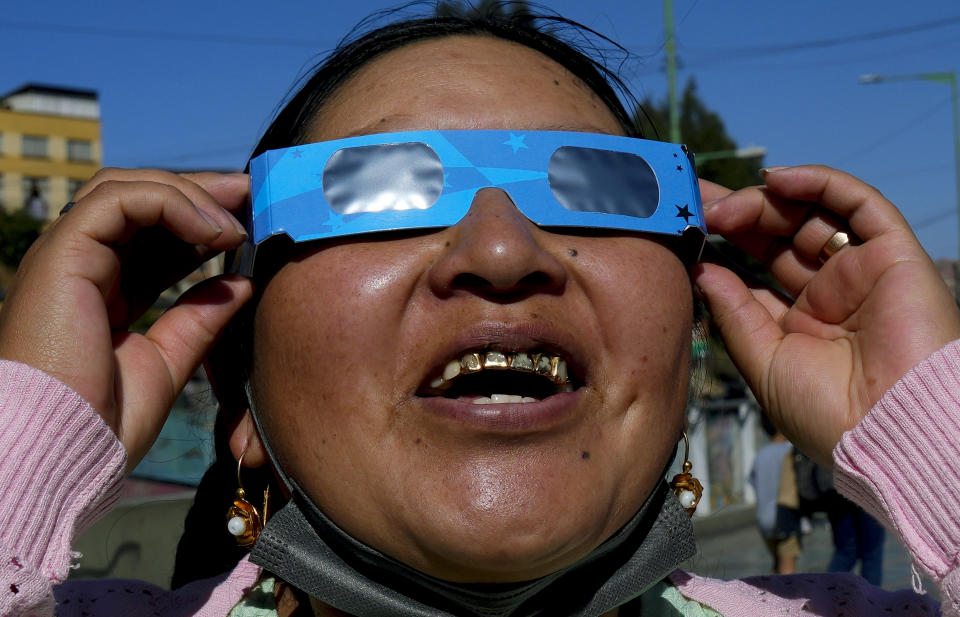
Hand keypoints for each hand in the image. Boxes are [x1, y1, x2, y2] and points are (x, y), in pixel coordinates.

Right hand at [0, 169, 253, 469]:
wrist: (62, 452)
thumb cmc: (104, 423)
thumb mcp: (169, 361)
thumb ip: (200, 318)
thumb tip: (241, 281)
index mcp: (103, 290)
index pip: (152, 234)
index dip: (200, 220)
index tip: (249, 221)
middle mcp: (81, 266)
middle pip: (140, 201)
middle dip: (199, 193)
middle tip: (251, 195)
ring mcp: (67, 257)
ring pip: (128, 190)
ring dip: (190, 196)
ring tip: (236, 223)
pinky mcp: (62, 254)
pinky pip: (118, 201)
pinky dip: (170, 203)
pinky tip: (211, 231)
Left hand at [693, 166, 959, 466]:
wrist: (891, 432)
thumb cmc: (826, 413)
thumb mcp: (762, 362)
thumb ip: (733, 313)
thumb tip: (700, 270)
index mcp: (800, 323)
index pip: (757, 269)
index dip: (724, 244)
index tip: (685, 224)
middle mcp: (832, 293)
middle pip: (780, 235)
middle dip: (737, 214)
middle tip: (695, 203)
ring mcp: (863, 271)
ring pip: (812, 215)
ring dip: (765, 201)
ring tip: (722, 206)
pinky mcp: (895, 254)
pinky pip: (859, 204)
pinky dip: (819, 183)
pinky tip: (776, 179)